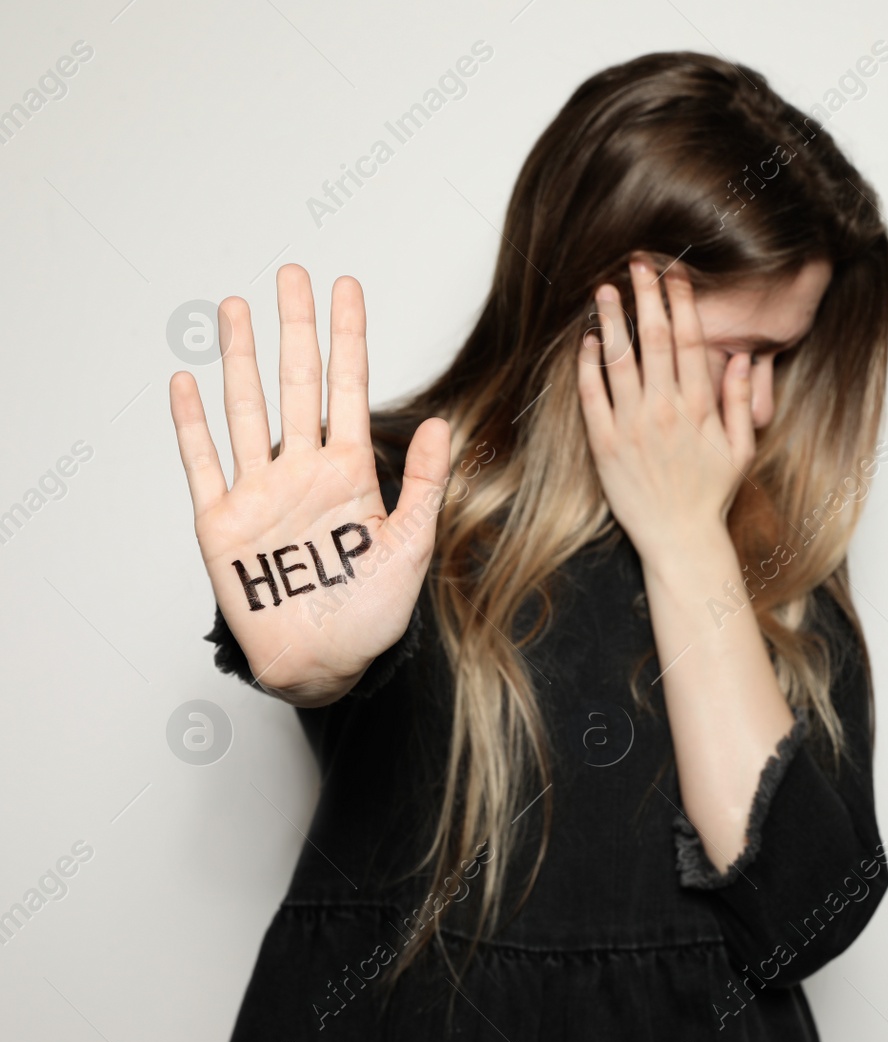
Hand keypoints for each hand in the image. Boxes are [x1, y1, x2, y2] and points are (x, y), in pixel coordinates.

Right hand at [168, 265, 450, 706]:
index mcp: (350, 473)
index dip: (347, 338)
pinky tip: (187, 382)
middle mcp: (303, 471)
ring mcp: (259, 492)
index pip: (348, 388)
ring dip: (241, 358)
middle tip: (291, 274)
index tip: (347, 289)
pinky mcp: (221, 522)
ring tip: (235, 308)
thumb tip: (444, 424)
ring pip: (248, 410)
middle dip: (295, 328)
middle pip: (297, 384)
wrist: (326, 665)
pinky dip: (193, 424)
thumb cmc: (372, 615)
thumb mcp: (411, 546)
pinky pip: (203, 463)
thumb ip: (423, 484)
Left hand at [576, 256, 753, 561]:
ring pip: (619, 360)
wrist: (679, 538)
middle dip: (645, 297)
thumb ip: (738, 401)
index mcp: (699, 408)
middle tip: (637, 263)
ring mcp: (631, 426)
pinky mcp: (604, 444)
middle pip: (653, 340)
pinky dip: (588, 365)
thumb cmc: (710, 495)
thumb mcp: (739, 448)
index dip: (682, 303)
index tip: (675, 274)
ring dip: (612, 320)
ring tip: (604, 290)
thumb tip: (742, 357)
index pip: (689, 342)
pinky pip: (592, 395)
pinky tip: (587, 341)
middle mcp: (665, 410)